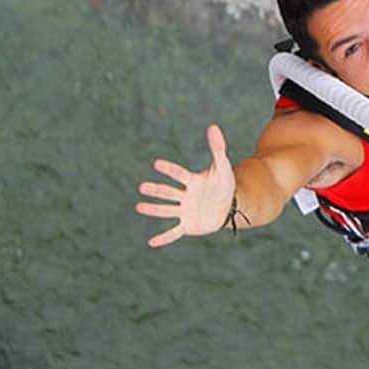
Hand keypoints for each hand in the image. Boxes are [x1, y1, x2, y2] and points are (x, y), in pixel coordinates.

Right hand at [136, 124, 235, 247]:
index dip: (170, 169)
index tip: (157, 164)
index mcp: (192, 181)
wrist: (228, 206)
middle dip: (157, 191)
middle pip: (169, 192)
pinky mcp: (188, 225)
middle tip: (143, 187)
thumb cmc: (223, 185)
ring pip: (167, 210)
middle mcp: (185, 196)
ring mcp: (185, 211)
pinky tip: (151, 242)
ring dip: (154, 209)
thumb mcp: (223, 167)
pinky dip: (164, 238)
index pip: (180, 174)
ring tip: (139, 206)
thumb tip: (213, 126)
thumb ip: (218, 148)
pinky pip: (174, 232)